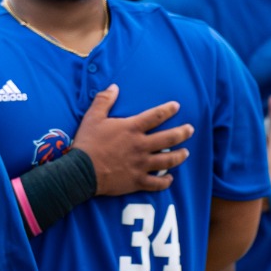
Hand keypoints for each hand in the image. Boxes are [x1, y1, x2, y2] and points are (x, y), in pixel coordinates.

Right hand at [69, 86, 192, 196]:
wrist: (81, 171)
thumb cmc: (87, 143)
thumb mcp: (93, 117)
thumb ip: (104, 100)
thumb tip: (114, 86)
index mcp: (132, 128)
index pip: (156, 116)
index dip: (168, 110)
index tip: (177, 106)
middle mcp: (141, 146)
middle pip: (169, 138)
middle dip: (182, 133)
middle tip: (190, 130)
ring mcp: (141, 164)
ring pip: (167, 160)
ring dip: (179, 156)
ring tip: (186, 153)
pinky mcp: (137, 181)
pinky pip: (156, 183)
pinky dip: (165, 181)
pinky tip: (170, 178)